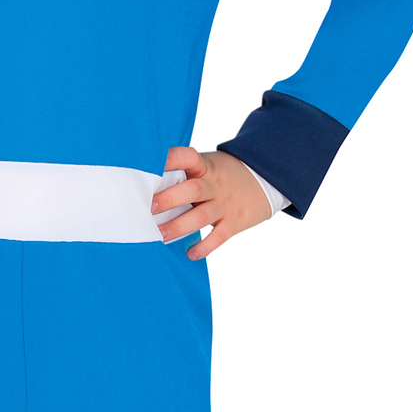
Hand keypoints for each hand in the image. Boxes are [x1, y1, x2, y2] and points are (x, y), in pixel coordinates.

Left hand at [150, 146, 272, 258]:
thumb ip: (184, 171)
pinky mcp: (234, 222)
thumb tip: (147, 181)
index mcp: (205, 167)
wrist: (265, 179)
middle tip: (148, 208)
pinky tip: (191, 254)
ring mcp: (224, 204)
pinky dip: (205, 247)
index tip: (151, 164)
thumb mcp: (207, 164)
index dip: (171, 159)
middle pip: (192, 190)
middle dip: (169, 199)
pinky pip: (219, 236)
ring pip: (201, 216)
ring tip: (159, 236)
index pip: (188, 157)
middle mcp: (214, 184)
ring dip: (178, 226)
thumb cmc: (223, 174)